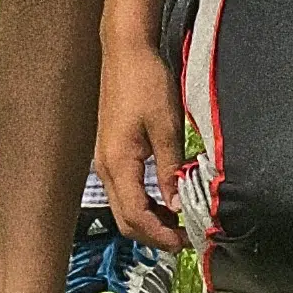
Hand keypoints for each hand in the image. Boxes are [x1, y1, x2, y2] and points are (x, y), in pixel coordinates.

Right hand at [95, 38, 190, 247]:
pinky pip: (124, 189)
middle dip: (154, 235)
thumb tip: (178, 205)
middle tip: (186, 239)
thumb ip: (171, 168)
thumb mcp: (167, 126)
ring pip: (123, 206)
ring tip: (180, 222)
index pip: (135, 217)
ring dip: (149, 220)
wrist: (125, 51)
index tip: (187, 241)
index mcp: (118, 164)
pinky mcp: (111, 151)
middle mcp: (105, 167)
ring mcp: (105, 160)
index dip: (161, 235)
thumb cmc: (146, 82)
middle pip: (125, 219)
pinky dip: (144, 203)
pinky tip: (167, 198)